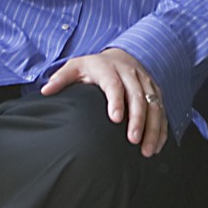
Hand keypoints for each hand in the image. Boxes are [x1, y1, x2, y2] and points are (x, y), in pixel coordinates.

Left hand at [40, 47, 167, 157]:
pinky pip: (162, 111)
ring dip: (152, 128)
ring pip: (154, 105)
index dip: (116, 101)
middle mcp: (131, 74)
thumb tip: (46, 91)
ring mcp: (145, 83)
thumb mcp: (76, 67)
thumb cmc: (94, 67)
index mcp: (109, 68)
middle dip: (138, 119)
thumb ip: (61, 78)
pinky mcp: (155, 92)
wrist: (120, 57)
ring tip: (146, 150)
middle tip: (133, 140)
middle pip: (138, 96)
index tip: (115, 119)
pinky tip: (156, 146)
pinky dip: (161, 129)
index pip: (114, 84)